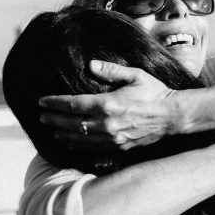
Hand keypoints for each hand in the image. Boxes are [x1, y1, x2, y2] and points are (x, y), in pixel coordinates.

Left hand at [39, 60, 176, 150]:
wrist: (173, 116)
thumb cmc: (155, 92)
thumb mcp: (135, 75)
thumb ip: (111, 70)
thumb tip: (91, 65)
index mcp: (109, 104)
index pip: (74, 104)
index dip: (55, 103)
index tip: (42, 101)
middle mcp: (108, 124)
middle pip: (72, 124)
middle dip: (54, 120)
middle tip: (42, 117)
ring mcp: (113, 138)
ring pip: (80, 139)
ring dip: (63, 135)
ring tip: (52, 131)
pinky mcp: (119, 147)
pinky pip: (93, 149)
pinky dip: (79, 146)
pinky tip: (70, 143)